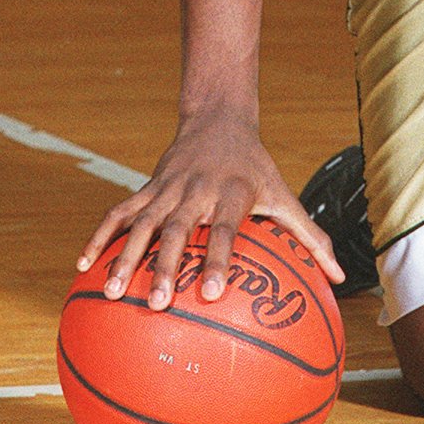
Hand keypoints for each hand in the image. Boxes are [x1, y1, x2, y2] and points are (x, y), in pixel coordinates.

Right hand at [75, 111, 344, 308]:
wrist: (219, 120)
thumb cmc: (257, 169)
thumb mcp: (285, 195)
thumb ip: (311, 237)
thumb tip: (341, 277)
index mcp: (232, 195)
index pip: (225, 231)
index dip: (218, 260)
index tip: (210, 293)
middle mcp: (197, 191)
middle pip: (178, 230)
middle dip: (166, 265)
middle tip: (157, 303)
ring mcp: (167, 189)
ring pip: (142, 222)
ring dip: (124, 256)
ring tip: (112, 292)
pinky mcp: (147, 187)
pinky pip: (119, 212)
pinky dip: (100, 235)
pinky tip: (82, 264)